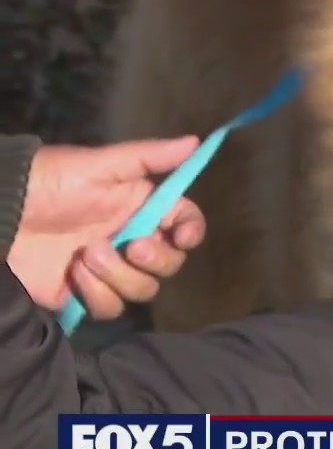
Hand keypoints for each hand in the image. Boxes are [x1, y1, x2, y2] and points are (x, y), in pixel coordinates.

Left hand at [8, 137, 206, 318]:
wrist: (2, 213)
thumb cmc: (53, 182)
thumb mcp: (102, 165)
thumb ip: (150, 157)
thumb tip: (197, 141)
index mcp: (142, 210)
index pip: (185, 224)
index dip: (191, 233)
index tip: (180, 237)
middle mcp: (132, 241)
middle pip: (169, 264)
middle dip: (154, 259)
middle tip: (130, 246)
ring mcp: (110, 271)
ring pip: (143, 290)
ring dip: (119, 276)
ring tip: (85, 256)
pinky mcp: (85, 295)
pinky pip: (111, 308)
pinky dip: (97, 294)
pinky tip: (74, 275)